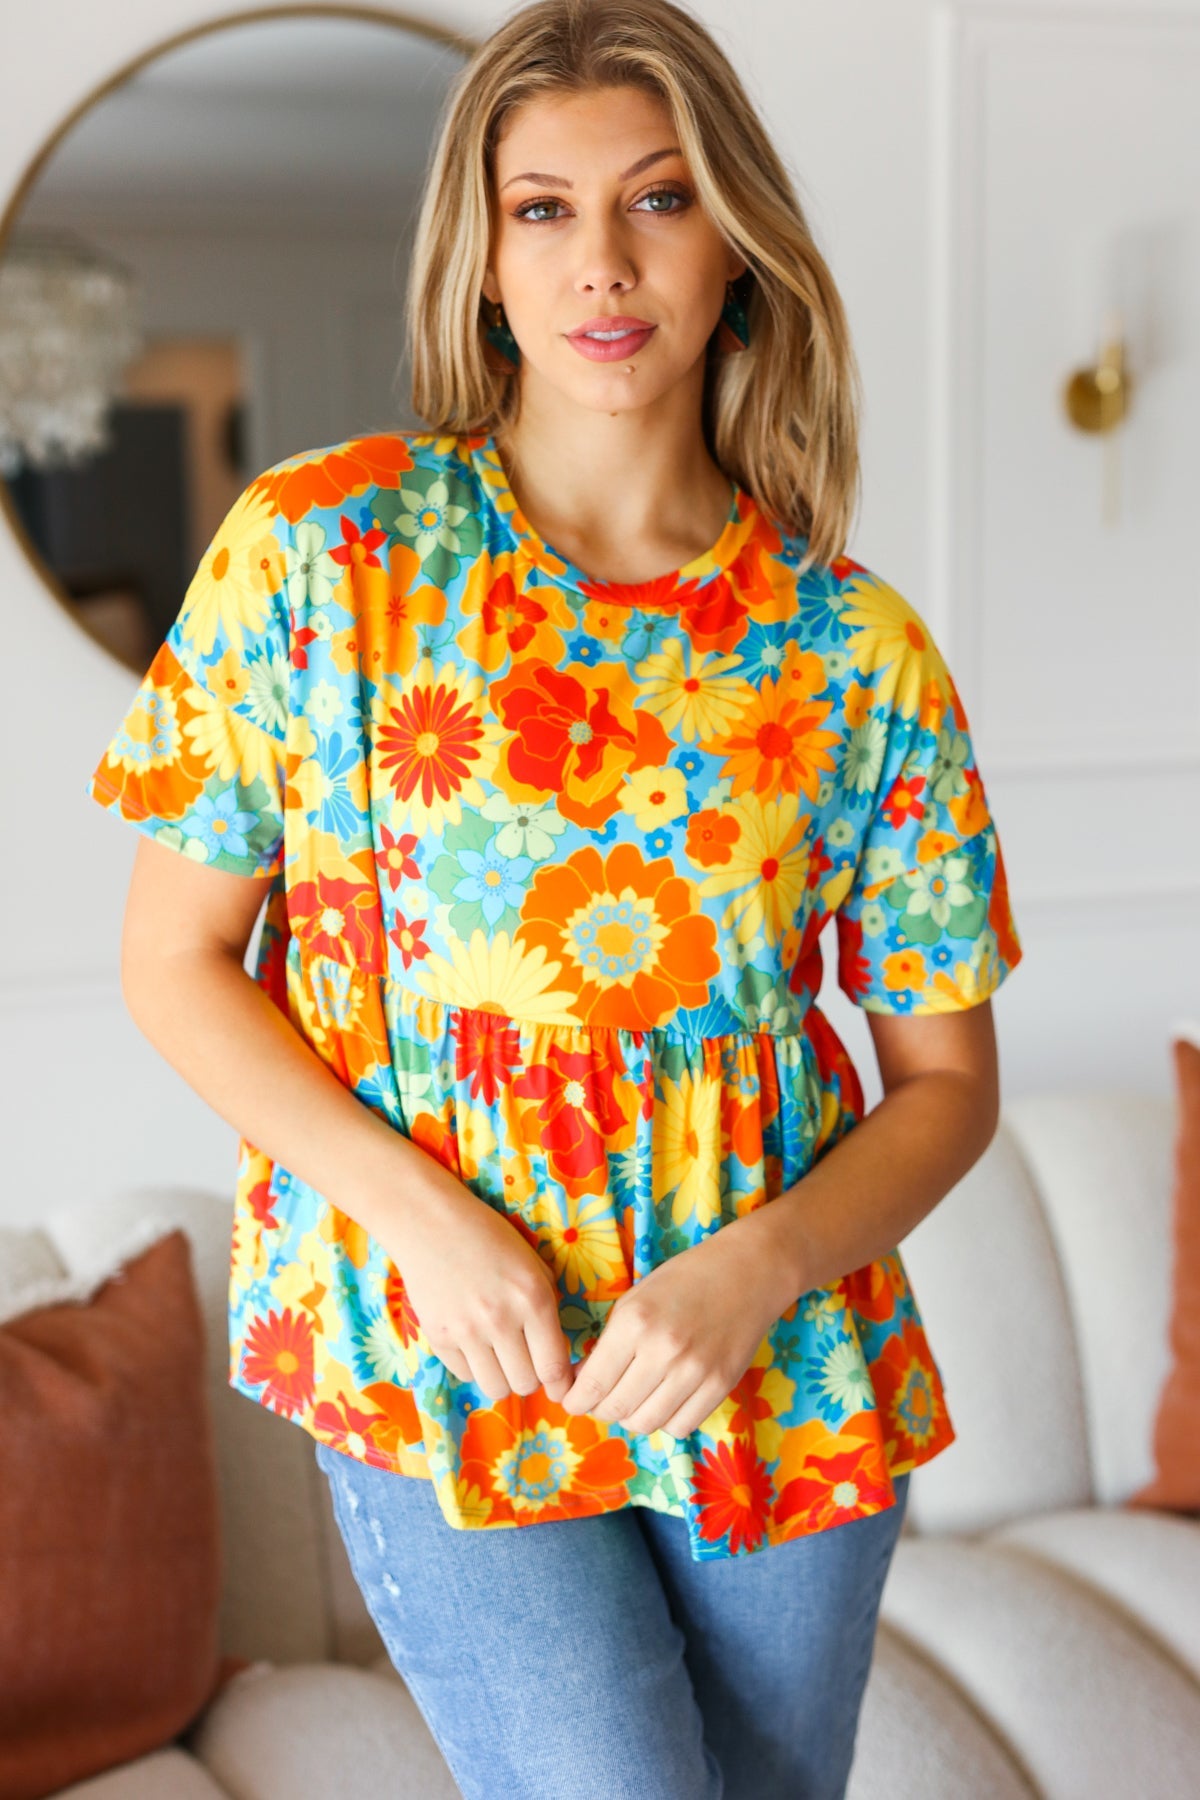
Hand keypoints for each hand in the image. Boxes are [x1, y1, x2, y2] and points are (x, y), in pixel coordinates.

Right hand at [366, 1159, 575, 1406]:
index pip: (554, 1367)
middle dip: (531, 1377)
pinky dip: (475, 1366)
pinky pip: (466, 1375)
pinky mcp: (438, 1337)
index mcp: (533, 1298)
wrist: (430, 1223)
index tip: (560, 1387)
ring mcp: (466, 1332)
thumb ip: (547, 1304)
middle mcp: (501, 1320)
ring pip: (495, 1388)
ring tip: (500, 1357)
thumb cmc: (488, 1237)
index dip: (561, 1385)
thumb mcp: (532, 1263)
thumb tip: (556, 1350)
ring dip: (502, 1378)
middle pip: (525, 1384)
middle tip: (526, 1361)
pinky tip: (474, 1342)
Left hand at [557, 1217, 793, 1438]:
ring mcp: (695, 1371)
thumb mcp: (635, 1300)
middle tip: (600, 1399)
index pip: (593, 1385)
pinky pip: (681, 1426)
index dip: (575, 1401)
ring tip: (633, 1398)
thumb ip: (608, 1344)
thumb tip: (583, 1383)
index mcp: (634, 1322)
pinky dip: (665, 1419)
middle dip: (600, 1410)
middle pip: (616, 1409)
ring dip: (632, 1417)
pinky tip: (664, 1399)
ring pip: (646, 1423)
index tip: (571, 1402)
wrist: (748, 1271)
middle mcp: (663, 1350)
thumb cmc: (684, 1279)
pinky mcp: (721, 1385)